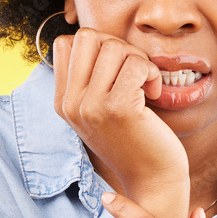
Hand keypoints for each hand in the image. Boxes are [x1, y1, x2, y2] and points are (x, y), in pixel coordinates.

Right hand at [53, 27, 188, 192]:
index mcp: (62, 102)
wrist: (152, 181)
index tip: (115, 69)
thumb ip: (89, 79)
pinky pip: (137, 64)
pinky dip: (152, 72)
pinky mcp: (119, 109)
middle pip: (87, 36)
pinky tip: (153, 94)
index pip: (65, 43)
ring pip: (114, 46)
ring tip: (144, 85)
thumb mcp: (98, 110)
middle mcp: (71, 104)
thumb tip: (94, 37)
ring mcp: (92, 106)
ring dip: (138, 60)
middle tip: (133, 71)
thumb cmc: (133, 140)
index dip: (97, 45)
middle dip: (117, 45)